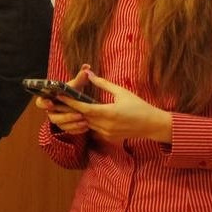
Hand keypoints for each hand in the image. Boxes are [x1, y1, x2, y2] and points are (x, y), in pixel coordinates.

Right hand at [35, 65, 90, 134]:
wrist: (77, 101)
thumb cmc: (72, 92)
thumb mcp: (75, 85)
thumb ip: (79, 78)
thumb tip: (87, 67)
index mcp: (48, 99)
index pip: (40, 102)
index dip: (44, 103)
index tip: (51, 103)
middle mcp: (50, 111)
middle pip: (52, 117)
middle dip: (65, 116)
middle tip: (77, 114)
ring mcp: (57, 119)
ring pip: (61, 125)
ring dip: (72, 123)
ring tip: (84, 120)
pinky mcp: (65, 127)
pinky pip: (68, 131)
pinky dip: (77, 129)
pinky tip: (86, 127)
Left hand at [58, 70, 172, 143]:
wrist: (152, 125)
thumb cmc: (139, 106)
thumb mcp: (121, 92)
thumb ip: (103, 83)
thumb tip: (88, 74)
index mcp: (109, 113)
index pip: (83, 108)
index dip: (70, 102)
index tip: (59, 95)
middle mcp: (106, 125)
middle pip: (82, 117)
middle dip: (70, 108)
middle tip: (58, 100)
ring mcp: (107, 133)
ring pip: (87, 124)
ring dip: (78, 116)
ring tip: (67, 106)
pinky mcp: (109, 137)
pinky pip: (94, 129)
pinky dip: (88, 121)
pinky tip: (83, 115)